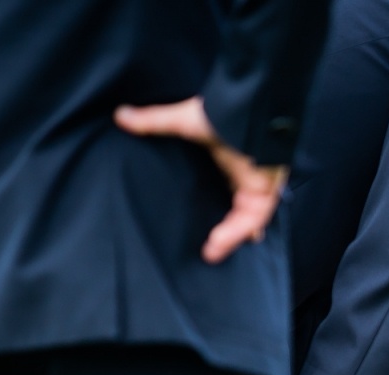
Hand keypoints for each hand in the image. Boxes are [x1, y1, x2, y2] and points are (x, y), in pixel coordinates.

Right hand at [113, 97, 286, 263]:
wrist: (246, 108)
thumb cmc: (218, 112)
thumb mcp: (182, 120)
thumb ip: (153, 122)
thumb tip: (121, 115)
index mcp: (228, 161)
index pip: (225, 189)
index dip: (220, 207)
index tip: (208, 227)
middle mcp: (245, 175)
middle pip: (238, 211)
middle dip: (227, 231)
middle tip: (208, 250)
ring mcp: (258, 183)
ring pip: (248, 219)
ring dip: (232, 236)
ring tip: (211, 252)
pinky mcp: (267, 189)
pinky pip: (257, 217)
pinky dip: (242, 230)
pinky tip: (222, 242)